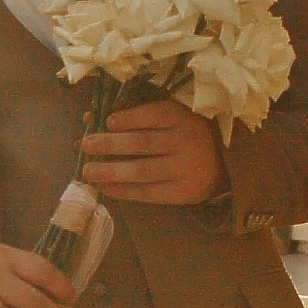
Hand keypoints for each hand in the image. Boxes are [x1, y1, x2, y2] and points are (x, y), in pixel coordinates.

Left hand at [81, 99, 223, 206]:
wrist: (223, 164)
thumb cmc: (186, 135)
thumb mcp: (172, 118)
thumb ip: (138, 116)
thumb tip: (91, 117)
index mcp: (184, 118)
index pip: (154, 115)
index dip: (130, 118)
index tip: (108, 121)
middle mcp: (186, 142)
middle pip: (142, 143)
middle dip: (110, 145)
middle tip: (85, 145)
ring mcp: (186, 169)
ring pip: (142, 171)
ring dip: (111, 171)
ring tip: (88, 172)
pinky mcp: (183, 192)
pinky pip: (148, 193)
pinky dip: (124, 191)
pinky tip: (106, 188)